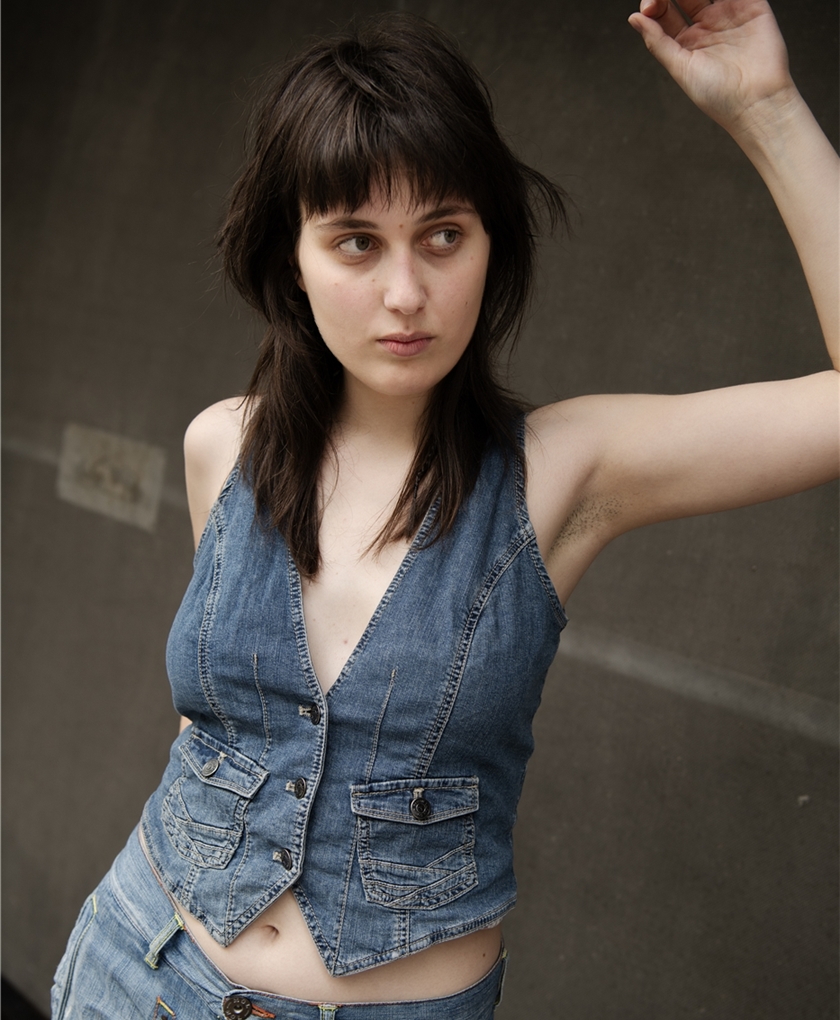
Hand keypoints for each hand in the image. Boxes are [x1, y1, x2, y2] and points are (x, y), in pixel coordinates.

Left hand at [628, 0, 795, 132]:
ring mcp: (728, 14)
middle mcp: (706, 26)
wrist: (756, 101)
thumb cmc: (718, 95)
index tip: (651, 5)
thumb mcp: (680, 68)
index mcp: (685, 43)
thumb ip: (657, 41)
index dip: (654, 3)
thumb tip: (634, 19)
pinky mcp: (752, 6)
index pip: (664, 13)